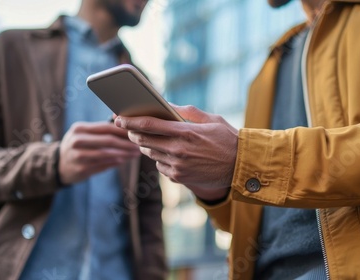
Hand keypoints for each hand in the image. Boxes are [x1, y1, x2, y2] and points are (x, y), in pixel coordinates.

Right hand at [58, 122, 140, 184]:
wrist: (57, 164)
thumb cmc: (77, 145)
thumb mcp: (83, 133)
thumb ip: (101, 130)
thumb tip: (126, 127)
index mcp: (79, 129)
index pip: (106, 127)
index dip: (123, 131)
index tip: (136, 133)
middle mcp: (77, 141)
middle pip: (108, 140)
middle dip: (126, 143)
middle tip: (138, 145)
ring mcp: (78, 156)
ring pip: (107, 154)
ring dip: (124, 154)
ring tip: (135, 154)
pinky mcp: (81, 169)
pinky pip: (103, 165)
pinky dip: (115, 162)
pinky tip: (124, 160)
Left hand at [115, 105, 236, 200]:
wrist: (241, 167)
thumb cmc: (227, 139)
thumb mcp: (211, 119)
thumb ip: (186, 111)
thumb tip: (166, 103)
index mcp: (186, 132)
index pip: (149, 124)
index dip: (130, 120)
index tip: (118, 117)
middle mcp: (179, 150)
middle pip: (144, 140)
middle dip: (133, 132)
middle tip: (128, 126)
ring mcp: (178, 166)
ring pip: (150, 153)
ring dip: (145, 145)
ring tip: (147, 138)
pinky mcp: (179, 178)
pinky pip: (160, 166)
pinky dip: (159, 159)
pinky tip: (166, 153)